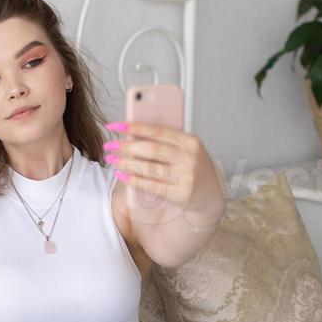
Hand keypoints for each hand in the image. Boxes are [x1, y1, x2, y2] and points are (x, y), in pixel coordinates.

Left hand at [103, 121, 226, 228]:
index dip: (133, 127)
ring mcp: (186, 177)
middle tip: (109, 146)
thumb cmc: (192, 166)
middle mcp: (189, 158)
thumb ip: (164, 140)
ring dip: (126, 163)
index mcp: (190, 141)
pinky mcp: (180, 195)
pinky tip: (122, 175)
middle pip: (151, 149)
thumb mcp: (185, 149)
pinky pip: (151, 186)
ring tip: (112, 160)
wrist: (211, 195)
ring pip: (149, 168)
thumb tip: (132, 133)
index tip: (114, 126)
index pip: (158, 130)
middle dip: (125, 147)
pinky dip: (133, 180)